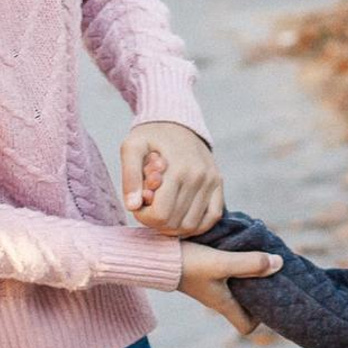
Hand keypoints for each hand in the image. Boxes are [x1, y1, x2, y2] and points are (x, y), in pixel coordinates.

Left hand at [122, 121, 223, 235]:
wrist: (177, 121)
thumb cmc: (150, 136)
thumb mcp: (131, 148)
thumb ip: (129, 177)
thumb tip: (133, 206)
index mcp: (178, 169)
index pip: (160, 215)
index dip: (143, 217)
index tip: (137, 205)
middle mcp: (199, 177)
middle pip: (175, 223)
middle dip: (156, 222)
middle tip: (148, 207)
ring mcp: (212, 181)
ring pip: (192, 225)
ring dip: (173, 227)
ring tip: (162, 211)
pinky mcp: (219, 184)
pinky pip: (212, 217)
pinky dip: (196, 226)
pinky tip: (180, 219)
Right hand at [179, 241, 282, 333]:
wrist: (153, 253)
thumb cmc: (187, 263)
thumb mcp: (221, 263)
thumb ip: (250, 263)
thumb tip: (279, 264)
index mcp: (223, 304)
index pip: (246, 326)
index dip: (261, 317)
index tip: (270, 297)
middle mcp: (218, 297)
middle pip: (246, 304)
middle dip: (261, 290)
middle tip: (272, 271)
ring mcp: (210, 285)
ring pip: (238, 286)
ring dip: (250, 273)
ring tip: (261, 255)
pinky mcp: (203, 271)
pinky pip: (228, 272)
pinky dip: (238, 262)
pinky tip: (242, 246)